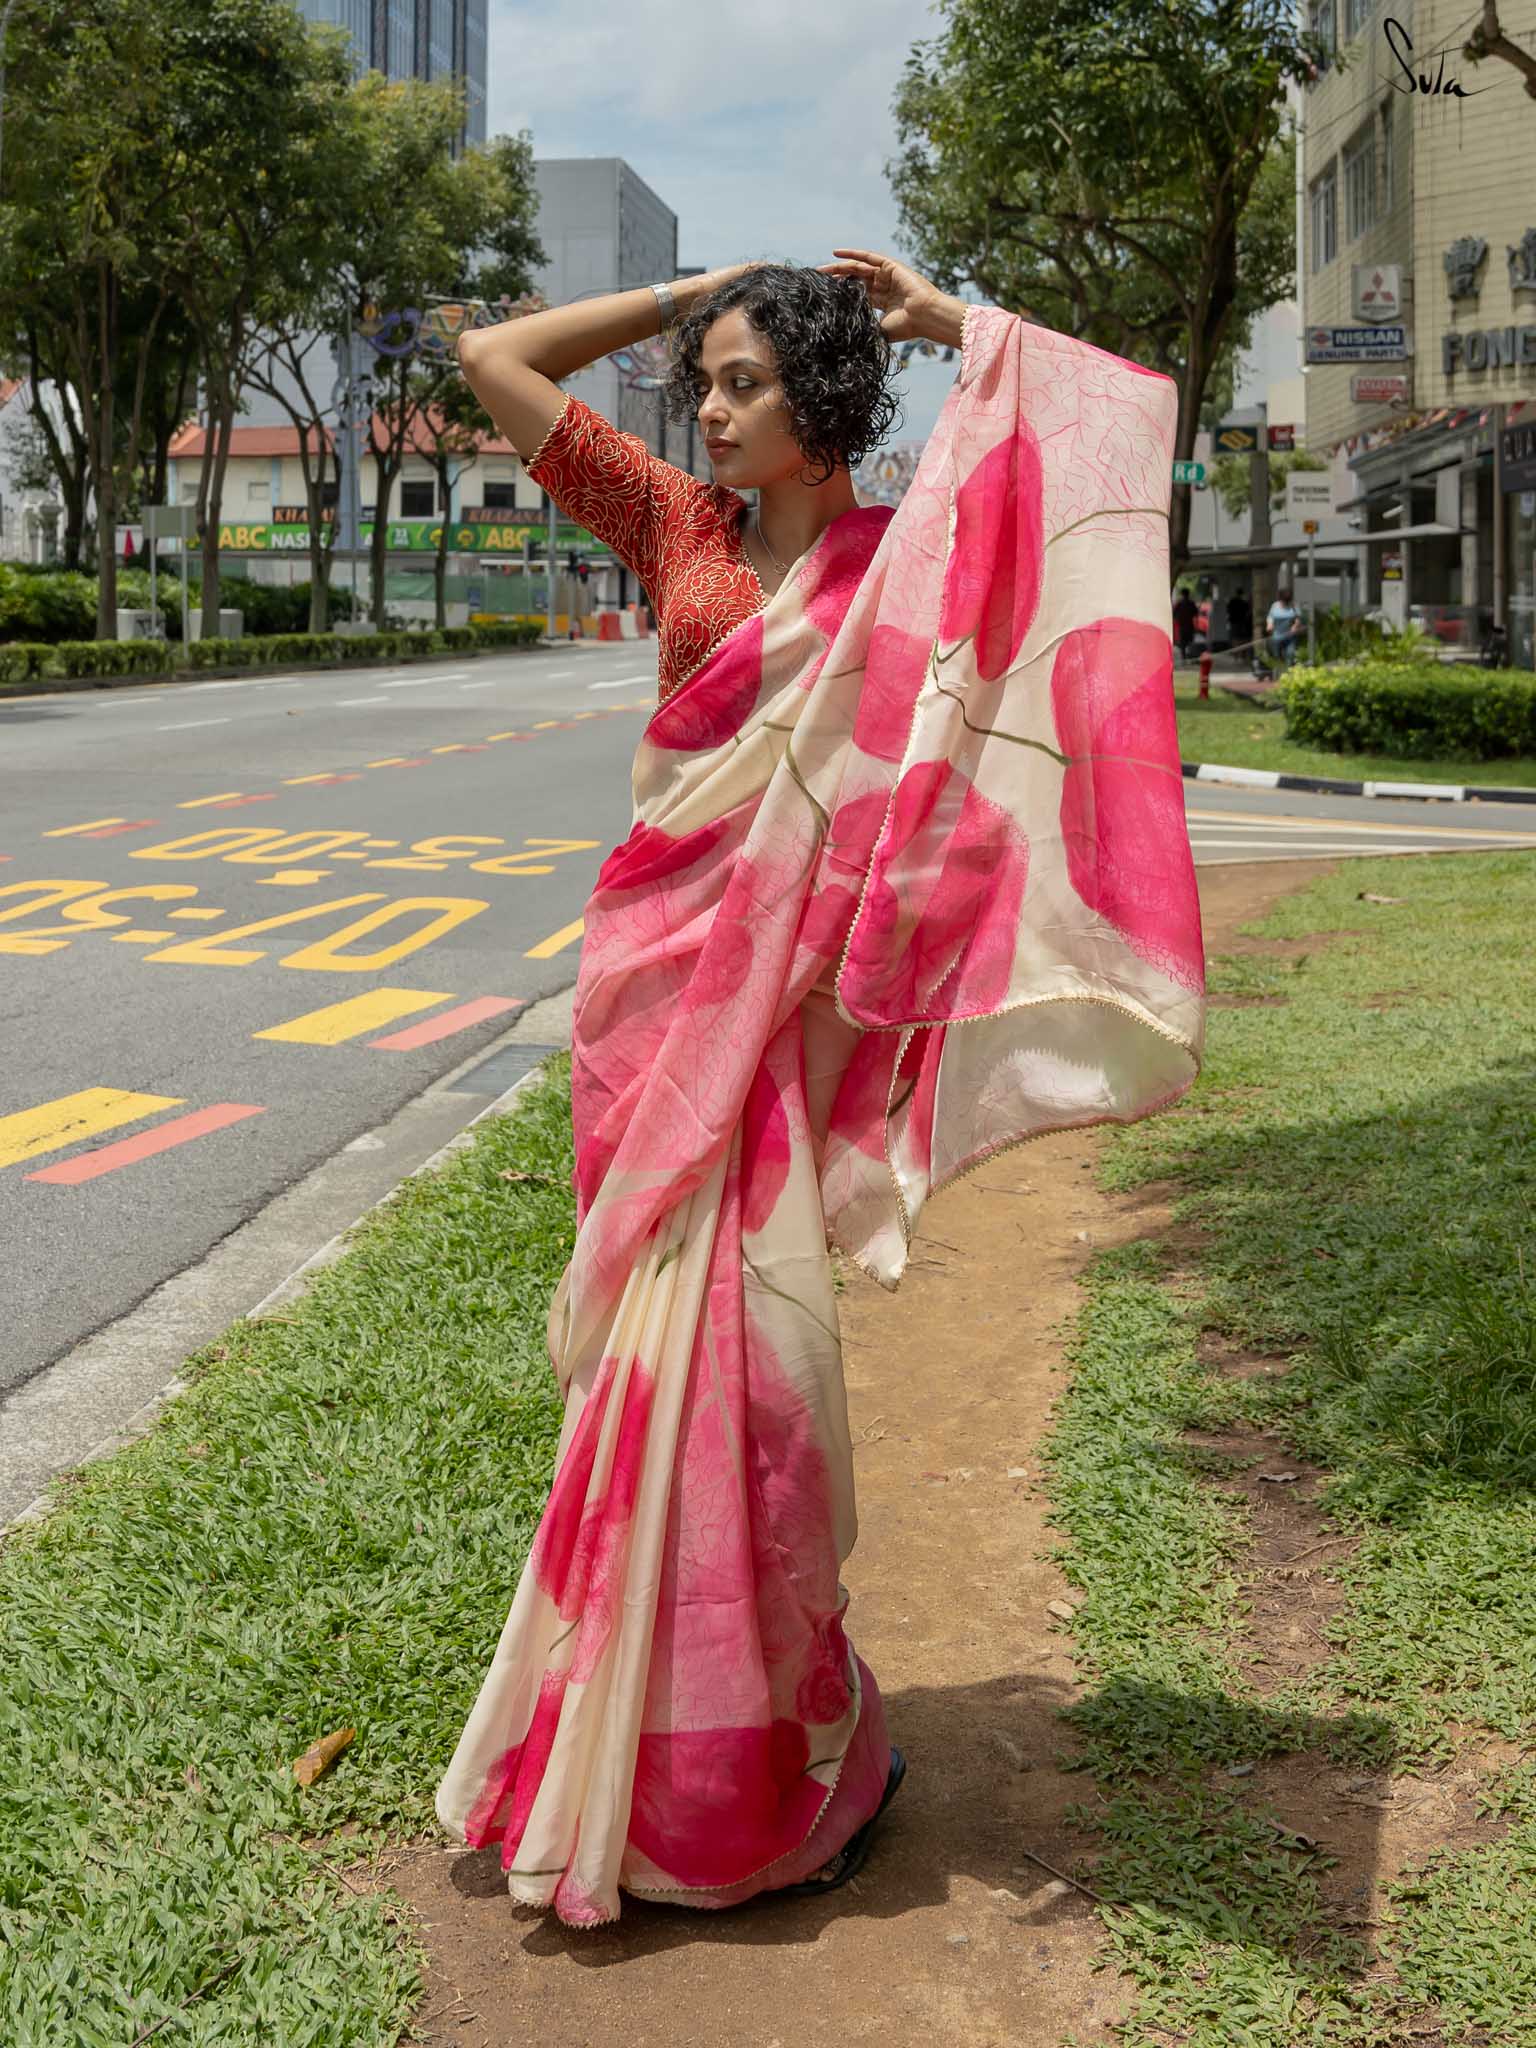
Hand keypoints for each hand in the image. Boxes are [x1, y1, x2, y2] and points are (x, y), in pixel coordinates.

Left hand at [816, 247, 944, 342]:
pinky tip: (835, 254)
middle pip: (854, 280)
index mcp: (881, 304)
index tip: (823, 295)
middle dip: (835, 280)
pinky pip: (868, 257)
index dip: (840, 294)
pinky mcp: (890, 266)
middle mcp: (883, 288)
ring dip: (839, 268)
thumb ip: (864, 328)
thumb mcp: (878, 330)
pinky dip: (852, 254)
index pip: (856, 295)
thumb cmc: (906, 327)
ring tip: (821, 270)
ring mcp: (887, 276)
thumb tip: (843, 338)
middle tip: (816, 281)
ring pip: (858, 268)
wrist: (924, 316)